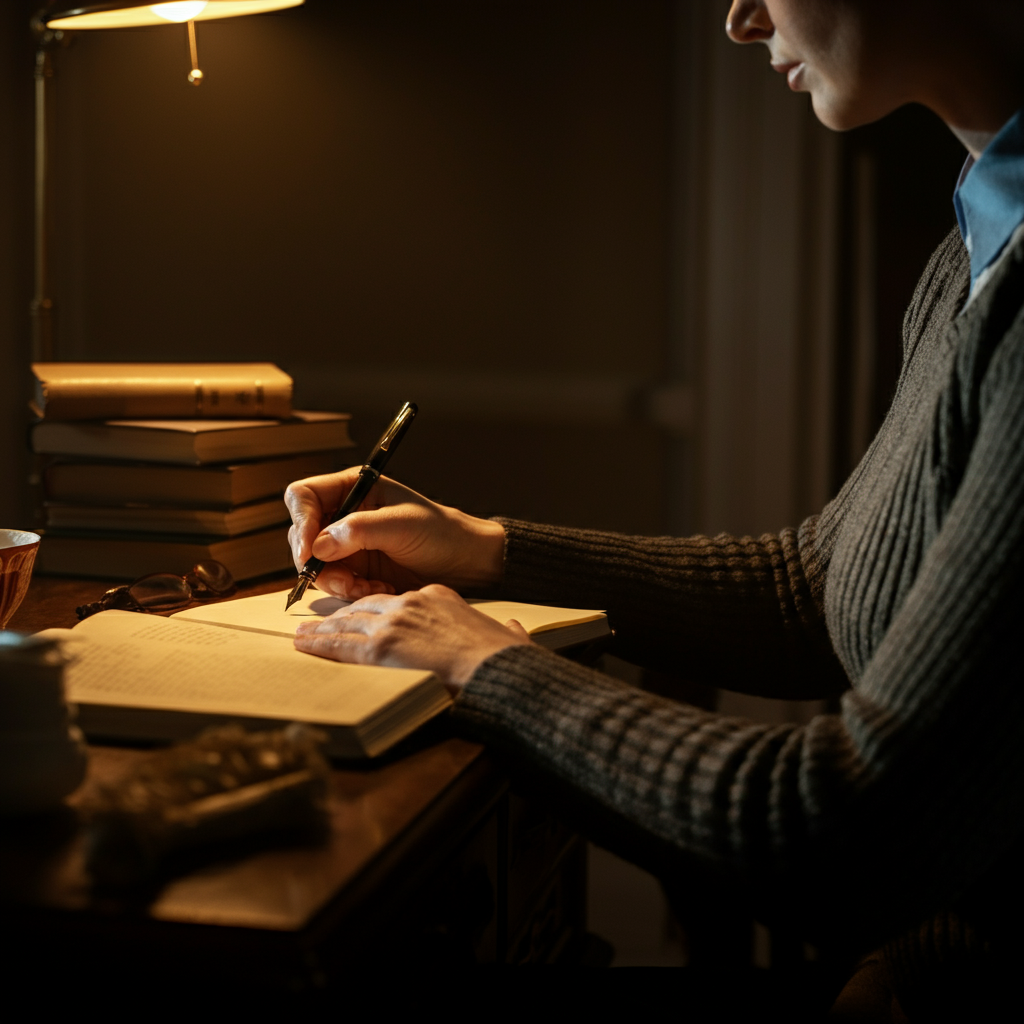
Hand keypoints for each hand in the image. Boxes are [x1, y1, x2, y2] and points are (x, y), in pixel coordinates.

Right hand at [285, 470, 504, 600]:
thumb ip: (359, 530)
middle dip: (317, 561)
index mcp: (353, 488)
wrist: (464, 563)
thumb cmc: (440, 533)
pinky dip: (350, 591)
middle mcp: (343, 514)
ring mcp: (346, 544)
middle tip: (343, 579)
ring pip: (314, 564)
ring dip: (336, 581)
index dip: (302, 520)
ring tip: (368, 587)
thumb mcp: (402, 525)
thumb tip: (318, 545)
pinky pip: (333, 583)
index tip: (310, 549)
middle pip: (302, 534)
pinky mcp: (354, 570)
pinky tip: (377, 590)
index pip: (304, 496)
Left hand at [293, 584, 532, 689]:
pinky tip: (302, 644)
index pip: (398, 600)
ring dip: (323, 628)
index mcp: (439, 597)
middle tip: (323, 621)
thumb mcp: (509, 634)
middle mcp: (411, 603)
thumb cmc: (504, 656)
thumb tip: (515, 630)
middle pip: (367, 606)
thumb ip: (507, 631)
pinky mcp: (380, 646)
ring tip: (304, 633)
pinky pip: (340, 644)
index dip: (378, 609)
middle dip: (343, 615)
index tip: (369, 616)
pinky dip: (318, 643)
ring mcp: (393, 622)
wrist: (493, 666)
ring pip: (347, 622)